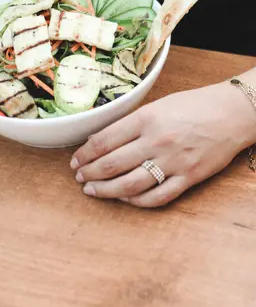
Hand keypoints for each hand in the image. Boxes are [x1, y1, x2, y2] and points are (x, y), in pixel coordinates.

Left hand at [70, 82, 255, 207]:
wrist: (231, 113)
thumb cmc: (194, 105)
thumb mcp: (158, 104)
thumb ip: (132, 122)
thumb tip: (102, 140)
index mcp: (146, 119)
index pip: (105, 140)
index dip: (85, 153)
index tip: (76, 159)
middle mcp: (157, 141)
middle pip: (112, 164)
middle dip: (90, 173)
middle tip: (79, 177)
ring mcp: (173, 162)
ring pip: (130, 184)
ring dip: (106, 190)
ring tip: (92, 190)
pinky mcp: (188, 178)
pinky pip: (157, 197)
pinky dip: (136, 201)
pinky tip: (124, 198)